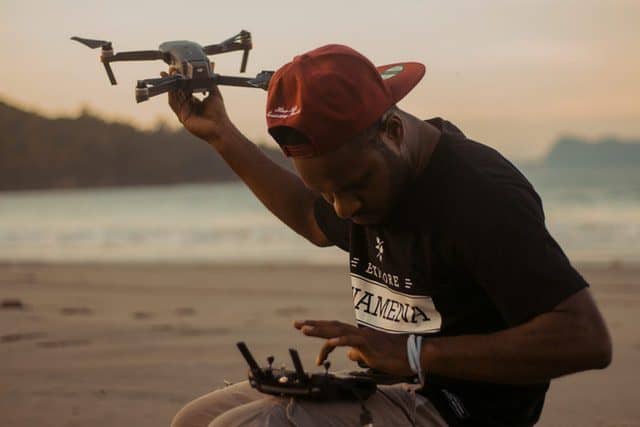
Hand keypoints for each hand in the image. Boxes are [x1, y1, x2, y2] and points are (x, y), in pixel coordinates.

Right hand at [162, 68, 231, 142]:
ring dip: (171, 86)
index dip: (182, 80)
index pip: (186, 89)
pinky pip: (174, 105)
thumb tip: (207, 73)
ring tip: (168, 76)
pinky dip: (171, 95)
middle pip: (178, 92)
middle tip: (170, 70)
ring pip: (175, 97)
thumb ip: (209, 83)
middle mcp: (189, 107)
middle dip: (174, 81)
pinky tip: (171, 87)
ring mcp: (185, 112)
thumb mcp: (214, 94)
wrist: (220, 127)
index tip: (179, 71)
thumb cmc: (219, 113)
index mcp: (196, 102)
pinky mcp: (182, 117)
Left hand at [294, 320, 413, 375]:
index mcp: (358, 335)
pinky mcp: (370, 343)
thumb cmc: (394, 356)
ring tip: (304, 330)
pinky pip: (352, 340)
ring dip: (320, 330)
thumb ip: (359, 353)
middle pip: (332, 325)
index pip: (334, 329)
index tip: (304, 329)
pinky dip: (340, 340)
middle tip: (296, 323)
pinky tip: (329, 342)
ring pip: (338, 330)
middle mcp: (358, 332)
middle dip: (313, 325)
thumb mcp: (371, 356)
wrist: (412, 353)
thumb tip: (349, 355)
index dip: (319, 329)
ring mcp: (364, 336)